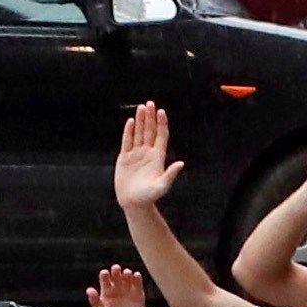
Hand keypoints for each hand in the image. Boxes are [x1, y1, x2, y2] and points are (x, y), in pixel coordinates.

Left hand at [89, 265, 151, 306]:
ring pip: (127, 277)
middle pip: (116, 275)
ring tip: (126, 272)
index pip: (105, 278)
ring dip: (127, 273)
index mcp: (107, 289)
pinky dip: (137, 278)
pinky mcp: (138, 292)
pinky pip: (137, 283)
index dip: (105, 275)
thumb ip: (94, 301)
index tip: (105, 273)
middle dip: (116, 271)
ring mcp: (128, 288)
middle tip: (116, 268)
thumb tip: (89, 290)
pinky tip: (136, 275)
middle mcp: (117, 286)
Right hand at [111, 99, 181, 214]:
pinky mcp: (125, 158)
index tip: (161, 112)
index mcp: (157, 157)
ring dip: (140, 121)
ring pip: (139, 133)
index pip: (160, 136)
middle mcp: (147, 153)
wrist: (134, 203)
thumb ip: (170, 175)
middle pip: (149, 131)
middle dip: (150, 117)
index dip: (161, 123)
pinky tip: (130, 121)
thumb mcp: (162, 186)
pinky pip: (127, 141)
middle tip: (150, 103)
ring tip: (141, 107)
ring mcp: (136, 154)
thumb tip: (181, 164)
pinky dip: (128, 131)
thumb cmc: (149, 196)